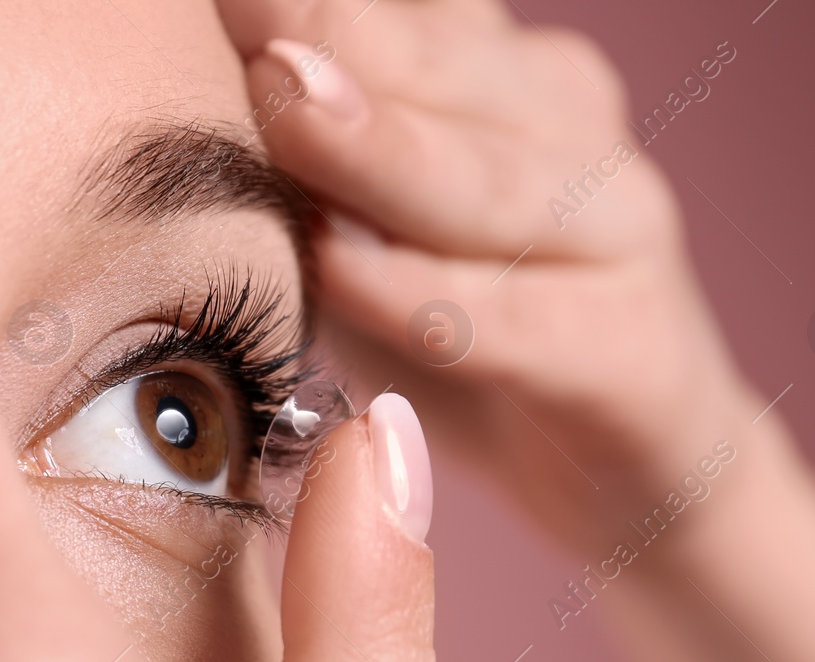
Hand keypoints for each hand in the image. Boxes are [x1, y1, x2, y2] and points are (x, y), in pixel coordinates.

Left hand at [219, 0, 766, 551]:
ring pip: (476, 183)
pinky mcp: (628, 347)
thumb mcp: (363, 233)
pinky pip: (512, 322)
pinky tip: (346, 271)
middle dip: (324, 31)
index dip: (305, 2)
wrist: (618, 462)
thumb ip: (302, 165)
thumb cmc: (463, 328)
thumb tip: (187, 104)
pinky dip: (426, 299)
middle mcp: (566, 122)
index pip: (389, 11)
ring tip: (282, 100)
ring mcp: (613, 229)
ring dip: (375, 148)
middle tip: (230, 3)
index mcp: (499, 70)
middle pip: (428, 69)